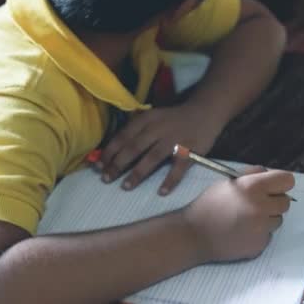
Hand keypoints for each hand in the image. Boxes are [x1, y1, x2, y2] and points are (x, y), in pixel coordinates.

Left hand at [97, 104, 223, 194]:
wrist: (205, 111)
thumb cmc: (173, 119)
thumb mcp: (152, 117)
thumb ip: (135, 130)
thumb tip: (111, 151)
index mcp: (147, 120)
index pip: (123, 137)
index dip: (109, 152)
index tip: (98, 167)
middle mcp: (158, 129)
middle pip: (134, 148)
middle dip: (118, 164)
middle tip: (106, 179)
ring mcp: (175, 139)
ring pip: (152, 157)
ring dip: (137, 173)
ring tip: (125, 186)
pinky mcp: (191, 150)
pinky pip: (179, 167)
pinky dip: (170, 180)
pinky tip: (161, 192)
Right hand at [182, 166, 294, 261]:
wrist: (194, 235)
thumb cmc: (209, 205)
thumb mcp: (228, 182)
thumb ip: (252, 174)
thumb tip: (270, 174)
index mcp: (252, 187)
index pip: (287, 180)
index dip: (280, 182)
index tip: (274, 186)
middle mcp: (260, 207)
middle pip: (285, 202)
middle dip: (274, 201)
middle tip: (257, 203)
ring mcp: (261, 229)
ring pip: (278, 219)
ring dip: (267, 218)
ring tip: (246, 218)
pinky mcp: (260, 245)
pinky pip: (268, 235)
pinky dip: (259, 233)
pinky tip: (242, 231)